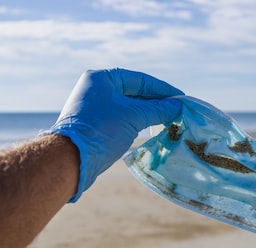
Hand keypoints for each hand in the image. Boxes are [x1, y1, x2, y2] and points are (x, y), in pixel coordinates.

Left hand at [46, 68, 183, 201]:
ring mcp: (96, 107)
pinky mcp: (98, 124)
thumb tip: (178, 106)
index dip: (163, 89)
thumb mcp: (134, 116)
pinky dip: (140, 122)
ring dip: (150, 113)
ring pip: (130, 107)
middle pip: (136, 93)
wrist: (71, 158)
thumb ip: (158, 109)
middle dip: (157, 102)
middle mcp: (97, 89)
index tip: (181, 98)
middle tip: (178, 110)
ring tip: (170, 119)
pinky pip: (124, 118)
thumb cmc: (102, 130)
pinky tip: (154, 127)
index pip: (140, 80)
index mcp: (102, 78)